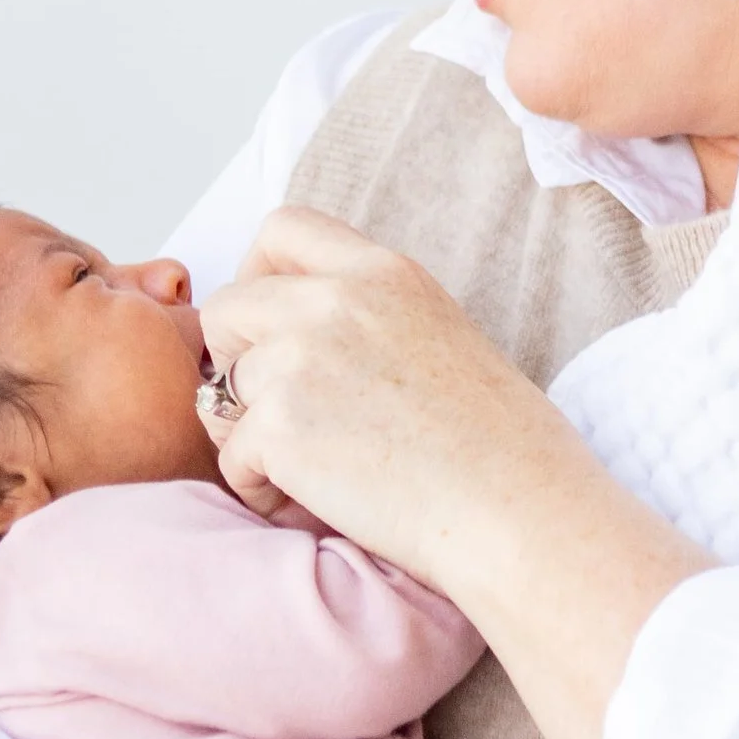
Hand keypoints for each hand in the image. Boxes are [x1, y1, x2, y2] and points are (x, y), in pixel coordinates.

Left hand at [201, 206, 712, 738]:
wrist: (515, 510)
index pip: (283, 228)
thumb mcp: (440, 338)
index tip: (265, 324)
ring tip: (306, 474)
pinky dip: (257, 488)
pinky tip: (307, 504)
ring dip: (248, 433)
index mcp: (384, 272)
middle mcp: (335, 301)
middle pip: (230, 305)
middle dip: (231, 358)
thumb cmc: (498, 448)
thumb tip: (296, 342)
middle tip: (267, 408)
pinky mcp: (279, 424)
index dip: (256, 274)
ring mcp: (300, 358)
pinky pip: (230, 456)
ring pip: (223, 388)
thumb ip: (367, 319)